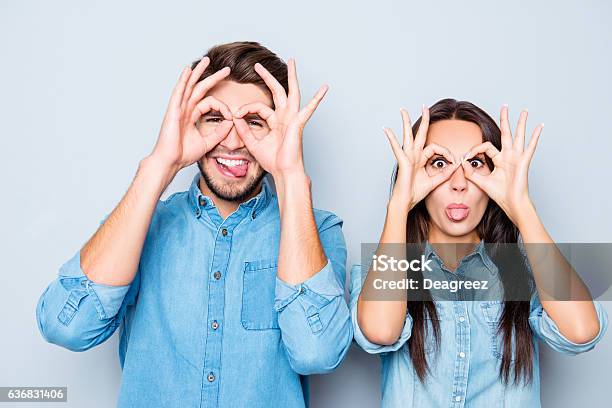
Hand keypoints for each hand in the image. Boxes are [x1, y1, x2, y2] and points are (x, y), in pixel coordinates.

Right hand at [149, 57, 234, 173]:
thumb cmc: (184, 154)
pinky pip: (179, 91)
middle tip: (227, 69)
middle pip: (200, 88)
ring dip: (198, 72)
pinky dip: (183, 80)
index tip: (231, 115)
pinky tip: (188, 69)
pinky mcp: (173, 110)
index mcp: (191, 116)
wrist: (171, 161)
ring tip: (207, 60)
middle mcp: (185, 109)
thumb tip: (231, 122)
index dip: (222, 107)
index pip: (210, 103)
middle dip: (213, 77)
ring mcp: (178, 108)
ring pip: (190, 85)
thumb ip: (219, 133)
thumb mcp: (208, 142)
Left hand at [232, 58, 327, 178]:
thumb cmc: (272, 161)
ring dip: (291, 77)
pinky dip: (317, 99)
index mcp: (275, 121)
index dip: (246, 109)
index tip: (235, 114)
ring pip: (292, 93)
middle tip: (257, 65)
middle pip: (277, 91)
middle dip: (267, 77)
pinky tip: (324, 88)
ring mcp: (293, 119)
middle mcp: (285, 117)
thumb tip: (234, 117)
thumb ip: (244, 130)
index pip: (259, 107)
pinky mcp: (298, 123)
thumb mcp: (252, 143)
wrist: (283, 172)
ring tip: (292, 62)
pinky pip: (309, 109)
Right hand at [384, 106, 458, 211]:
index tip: (454, 161)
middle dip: (423, 120)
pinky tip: (386, 129)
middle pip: (419, 134)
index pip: (435, 148)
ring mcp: (407, 157)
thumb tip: (456, 164)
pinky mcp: (403, 162)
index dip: (446, 152)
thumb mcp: (435, 181)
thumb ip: (446, 173)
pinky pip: (397, 148)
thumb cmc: (416, 193)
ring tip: (403, 111)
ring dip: (406, 122)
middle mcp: (413, 155)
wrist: (406, 202)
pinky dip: (391, 139)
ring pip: (407, 136)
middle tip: (424, 107)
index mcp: (421, 159)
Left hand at [460, 105, 543, 224]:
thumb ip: (471, 173)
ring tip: (523, 111)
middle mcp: (508, 156)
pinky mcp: (524, 161)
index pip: (485, 147)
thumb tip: (462, 162)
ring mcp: (517, 157)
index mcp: (499, 160)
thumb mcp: (481, 181)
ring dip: (520, 123)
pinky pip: (531, 146)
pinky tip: (540, 126)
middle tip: (504, 107)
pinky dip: (536, 136)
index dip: (474, 150)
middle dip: (504, 120)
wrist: (511, 203)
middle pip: (505, 133)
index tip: (466, 157)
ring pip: (518, 135)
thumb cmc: (500, 194)